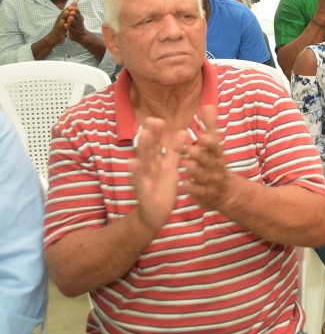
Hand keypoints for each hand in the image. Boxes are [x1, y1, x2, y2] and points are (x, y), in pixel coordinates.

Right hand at [47, 6, 71, 44]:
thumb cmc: (60, 29)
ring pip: (61, 18)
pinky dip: (61, 24)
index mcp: (62, 17)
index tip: (76, 1)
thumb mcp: (65, 22)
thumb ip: (68, 16)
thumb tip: (72, 10)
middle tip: (73, 4)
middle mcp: (60, 19)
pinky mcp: (58, 30)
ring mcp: (58, 24)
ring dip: (64, 15)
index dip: (71, 6)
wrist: (53, 37)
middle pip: (64, 13)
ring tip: (68, 11)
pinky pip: (59, 26)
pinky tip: (63, 21)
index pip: (67, 10)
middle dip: (68, 8)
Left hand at [64, 2, 91, 43]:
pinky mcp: (73, 33)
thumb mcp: (78, 17)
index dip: (76, 10)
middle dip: (74, 15)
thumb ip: (76, 9)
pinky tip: (65, 25)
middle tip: (72, 11)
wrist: (82, 37)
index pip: (78, 13)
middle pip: (77, 18)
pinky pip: (71, 30)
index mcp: (79, 19)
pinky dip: (68, 27)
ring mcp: (76, 28)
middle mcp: (78, 23)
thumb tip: (75, 1)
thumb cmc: (78, 26)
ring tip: (69, 17)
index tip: (74, 7)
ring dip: (72, 21)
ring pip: (74, 24)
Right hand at [131, 117, 186, 231]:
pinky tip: (133, 163)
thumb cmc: (162, 188)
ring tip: (143, 136)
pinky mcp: (143, 192)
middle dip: (149, 136)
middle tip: (150, 121)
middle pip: (148, 150)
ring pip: (143, 162)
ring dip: (142, 149)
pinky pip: (139, 181)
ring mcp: (144, 179)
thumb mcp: (171, 168)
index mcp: (156, 162)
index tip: (158, 119)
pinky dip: (136, 173)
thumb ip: (175, 151)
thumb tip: (182, 131)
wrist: (155, 214)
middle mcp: (148, 168)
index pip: (156, 145)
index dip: (156, 133)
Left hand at [182, 105, 235, 209]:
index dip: (210, 142)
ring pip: (204, 176)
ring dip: (195, 171)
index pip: (216, 147)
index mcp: (217, 154)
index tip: (203, 136)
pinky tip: (183, 184)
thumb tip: (208, 105)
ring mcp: (212, 182)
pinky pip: (200, 192)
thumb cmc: (215, 163)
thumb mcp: (215, 146)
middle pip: (210, 161)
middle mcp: (216, 167)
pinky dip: (192, 189)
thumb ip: (210, 127)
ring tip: (185, 165)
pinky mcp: (206, 194)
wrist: (226, 191)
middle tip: (189, 149)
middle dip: (200, 155)